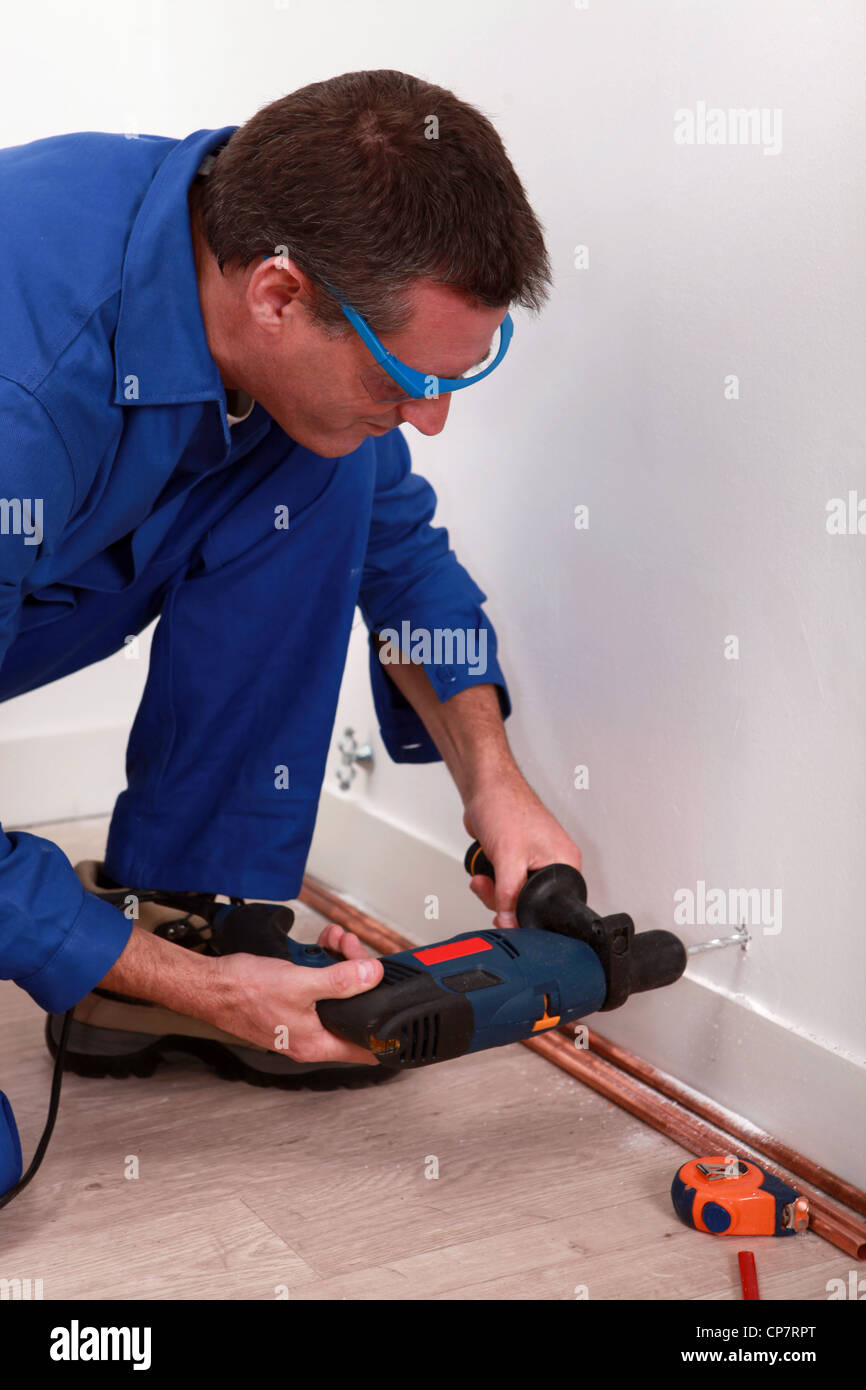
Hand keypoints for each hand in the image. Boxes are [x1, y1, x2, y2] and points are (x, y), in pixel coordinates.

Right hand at [206, 925, 382, 1064]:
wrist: (208, 985)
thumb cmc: (244, 992)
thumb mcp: (301, 983)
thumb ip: (341, 981)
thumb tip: (373, 976)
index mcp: (317, 1043)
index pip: (366, 1047)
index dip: (387, 1030)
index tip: (401, 1012)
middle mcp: (310, 1036)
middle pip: (352, 1009)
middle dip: (359, 975)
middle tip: (353, 950)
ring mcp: (299, 1020)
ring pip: (334, 993)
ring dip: (340, 963)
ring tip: (335, 940)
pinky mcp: (289, 1003)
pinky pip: (316, 985)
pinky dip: (320, 964)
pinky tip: (318, 946)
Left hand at [463, 773, 582, 930]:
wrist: (485, 788)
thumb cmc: (504, 806)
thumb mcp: (508, 858)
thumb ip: (509, 894)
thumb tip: (509, 920)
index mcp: (565, 863)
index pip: (556, 906)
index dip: (531, 914)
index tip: (510, 916)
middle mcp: (553, 863)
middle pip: (533, 904)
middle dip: (505, 901)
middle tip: (492, 890)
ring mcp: (534, 862)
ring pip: (515, 897)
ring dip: (494, 893)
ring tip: (483, 879)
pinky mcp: (517, 861)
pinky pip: (505, 885)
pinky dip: (491, 884)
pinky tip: (482, 874)